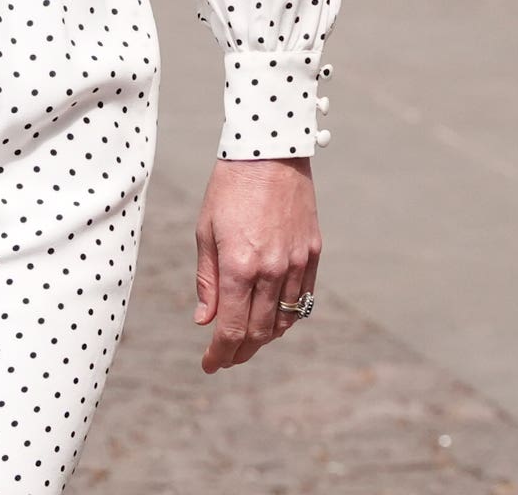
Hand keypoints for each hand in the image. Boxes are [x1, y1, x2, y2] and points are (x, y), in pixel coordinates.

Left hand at [195, 155, 321, 372]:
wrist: (269, 153)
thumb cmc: (228, 189)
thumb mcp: (205, 231)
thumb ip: (207, 279)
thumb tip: (205, 320)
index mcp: (239, 265)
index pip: (231, 327)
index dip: (220, 353)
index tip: (210, 365)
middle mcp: (271, 270)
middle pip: (260, 331)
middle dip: (240, 352)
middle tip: (225, 359)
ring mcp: (296, 263)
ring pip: (284, 320)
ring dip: (264, 338)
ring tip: (246, 343)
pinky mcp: (313, 254)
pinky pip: (303, 299)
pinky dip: (287, 317)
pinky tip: (273, 321)